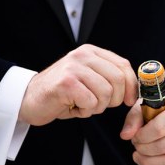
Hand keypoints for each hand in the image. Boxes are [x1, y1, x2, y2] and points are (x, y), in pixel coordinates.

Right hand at [19, 44, 137, 125]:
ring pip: (106, 93)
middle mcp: (82, 55)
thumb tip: (135, 89)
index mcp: (91, 52)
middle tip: (98, 105)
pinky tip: (73, 107)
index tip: (129, 100)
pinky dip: (85, 111)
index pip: (123, 65)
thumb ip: (108, 78)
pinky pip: (91, 103)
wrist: (28, 99)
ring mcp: (73, 67)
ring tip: (82, 104)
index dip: (131, 86)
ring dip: (97, 107)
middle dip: (114, 100)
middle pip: (118, 80)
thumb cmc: (62, 94)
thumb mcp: (88, 79)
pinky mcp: (66, 83)